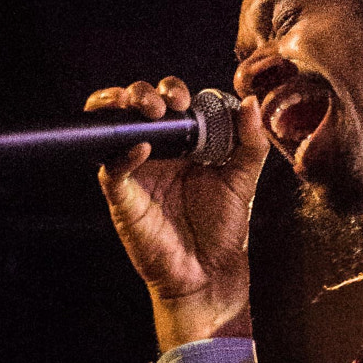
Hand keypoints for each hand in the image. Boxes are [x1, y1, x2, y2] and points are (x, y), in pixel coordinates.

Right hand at [88, 77, 269, 351]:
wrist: (210, 272)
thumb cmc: (223, 228)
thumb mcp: (243, 179)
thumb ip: (250, 142)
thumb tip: (250, 103)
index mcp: (183, 143)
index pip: (168, 101)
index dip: (173, 91)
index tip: (188, 99)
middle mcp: (156, 152)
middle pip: (134, 106)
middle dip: (144, 92)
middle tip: (165, 103)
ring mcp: (136, 171)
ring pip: (112, 126)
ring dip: (121, 107)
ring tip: (145, 109)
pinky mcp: (123, 195)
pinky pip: (111, 168)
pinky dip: (122, 153)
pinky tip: (143, 148)